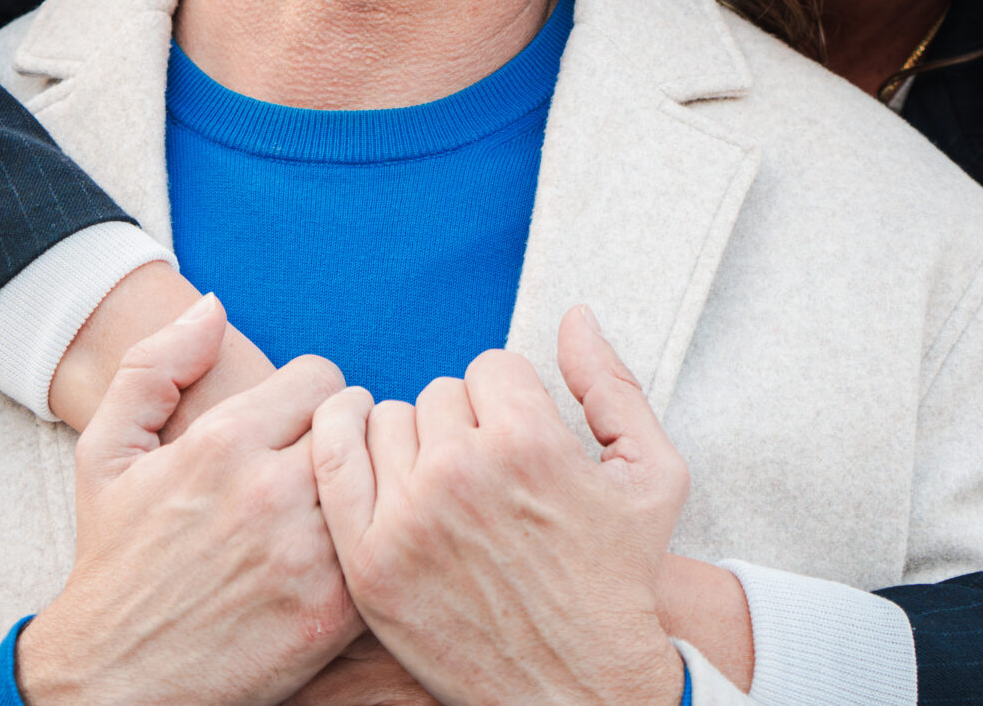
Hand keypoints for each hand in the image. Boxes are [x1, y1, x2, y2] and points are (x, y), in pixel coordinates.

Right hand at [15, 295, 360, 705]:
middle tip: (324, 467)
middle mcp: (269, 492)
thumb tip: (212, 305)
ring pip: (384, 482)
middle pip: (360, 422)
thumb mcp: (106, 452)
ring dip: (369, 490)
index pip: (322, 376)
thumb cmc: (114, 559)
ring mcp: (306, 555)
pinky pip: (387, 547)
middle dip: (346, 437)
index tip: (298, 427)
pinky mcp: (331, 614)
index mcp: (222, 443)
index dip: (313, 397)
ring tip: (344, 507)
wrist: (113, 679)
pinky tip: (350, 556)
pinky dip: (378, 546)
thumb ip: (154, 365)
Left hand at [309, 306, 689, 705]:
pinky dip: (340, 446)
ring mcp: (408, 519)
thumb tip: (575, 315)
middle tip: (486, 479)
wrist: (580, 690)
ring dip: (410, 443)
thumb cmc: (619, 582)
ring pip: (386, 421)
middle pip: (438, 394)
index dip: (509, 403)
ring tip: (442, 488)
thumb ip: (612, 383)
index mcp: (529, 441)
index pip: (491, 367)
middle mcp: (462, 473)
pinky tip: (365, 457)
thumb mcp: (652, 475)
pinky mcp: (367, 563)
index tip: (519, 445)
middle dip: (463, 425)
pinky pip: (331, 463)